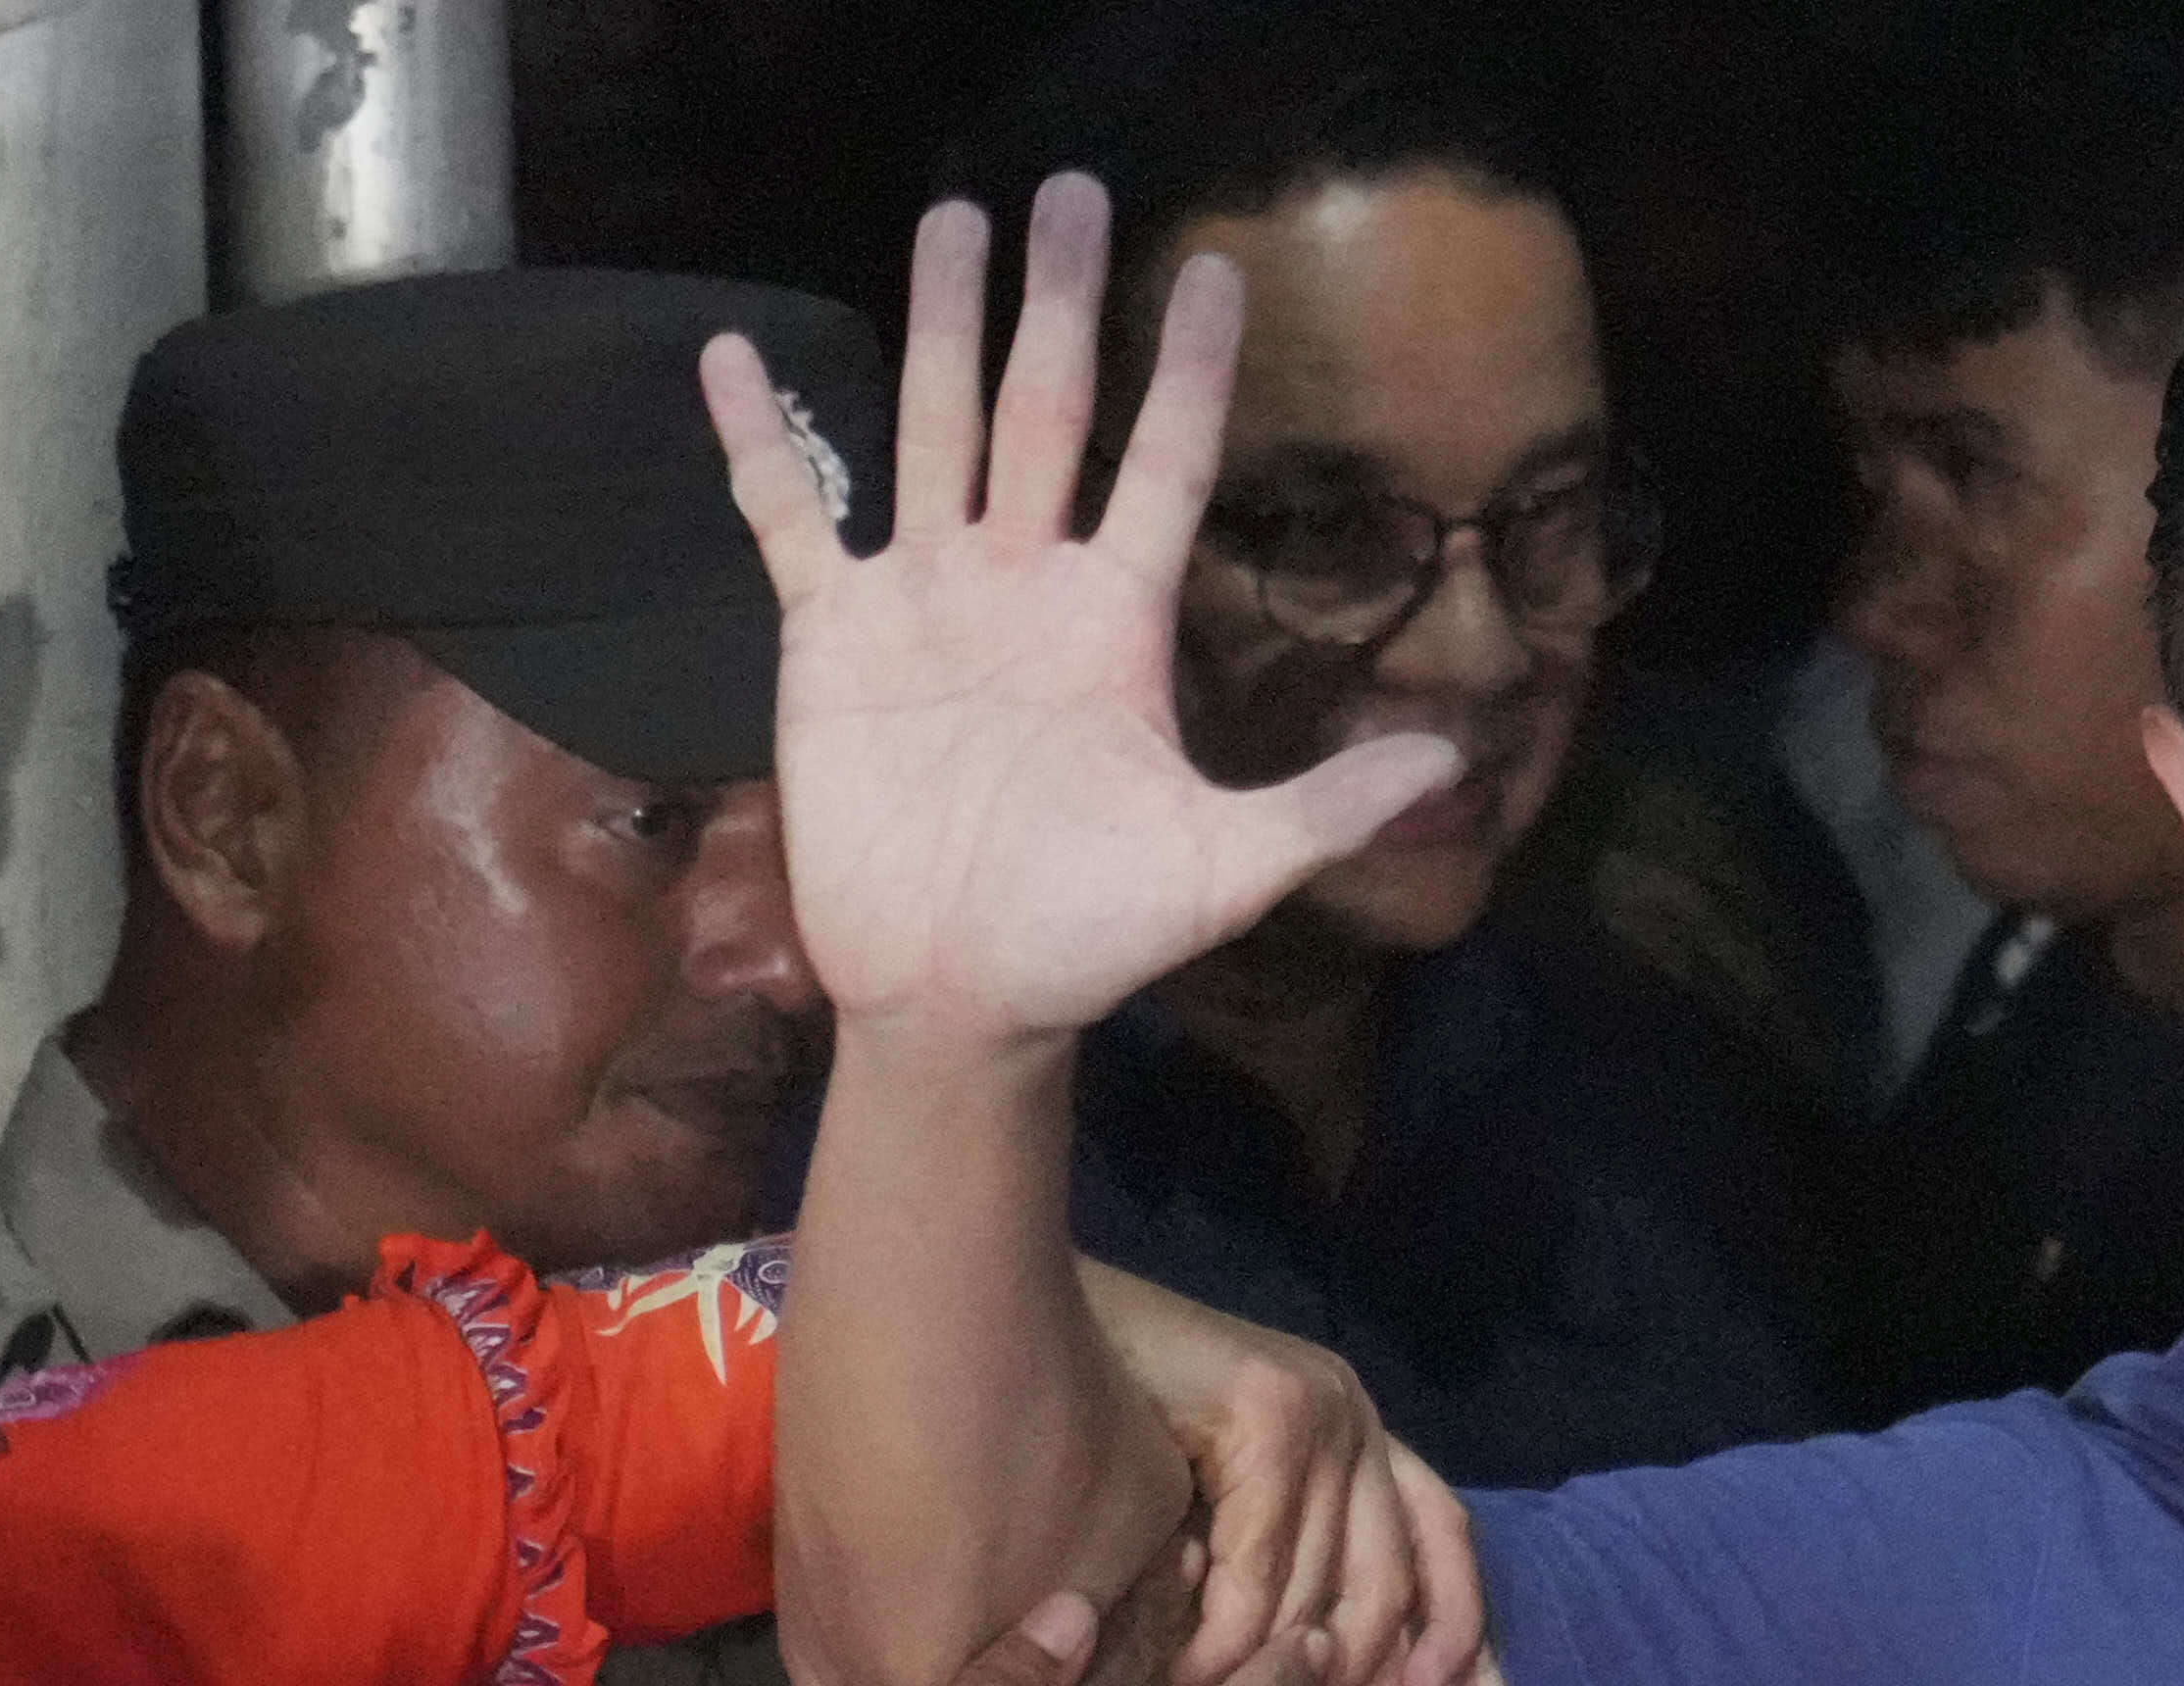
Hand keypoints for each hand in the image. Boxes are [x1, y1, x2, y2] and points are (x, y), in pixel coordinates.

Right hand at [711, 184, 1461, 1048]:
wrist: (962, 997)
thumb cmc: (1092, 937)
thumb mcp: (1225, 871)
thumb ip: (1326, 808)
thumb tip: (1452, 766)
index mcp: (1116, 621)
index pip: (1164, 464)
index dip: (1191, 372)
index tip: (1216, 270)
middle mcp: (1025, 583)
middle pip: (1047, 410)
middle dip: (1060, 303)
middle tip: (1074, 190)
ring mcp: (924, 598)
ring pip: (933, 427)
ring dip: (937, 327)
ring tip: (951, 219)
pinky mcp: (830, 635)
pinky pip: (789, 514)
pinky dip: (759, 439)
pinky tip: (731, 354)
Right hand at [1081, 1268, 1488, 1685]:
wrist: (1014, 1307)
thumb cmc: (1088, 1413)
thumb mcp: (1198, 1491)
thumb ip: (1251, 1550)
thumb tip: (1281, 1668)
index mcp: (1353, 1432)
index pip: (1443, 1537)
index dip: (1453, 1629)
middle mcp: (1354, 1416)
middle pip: (1386, 1587)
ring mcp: (1322, 1410)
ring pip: (1313, 1597)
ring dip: (1254, 1684)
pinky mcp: (1272, 1414)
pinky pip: (1256, 1576)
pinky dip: (1216, 1648)